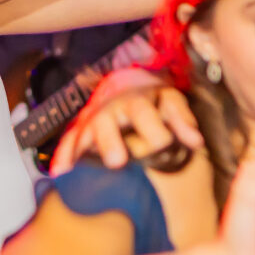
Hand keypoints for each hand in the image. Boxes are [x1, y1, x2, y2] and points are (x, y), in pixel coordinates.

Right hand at [51, 69, 201, 173]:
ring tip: (75, 170)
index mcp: (137, 102)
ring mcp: (92, 120)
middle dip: (109, 141)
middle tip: (116, 161)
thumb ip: (182, 121)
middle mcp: (111, 110)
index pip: (144, 113)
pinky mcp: (79, 129)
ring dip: (80, 150)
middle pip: (107, 123)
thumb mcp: (170, 102)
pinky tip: (59, 172)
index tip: (165, 144)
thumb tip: (195, 141)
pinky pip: (68, 141)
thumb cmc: (152, 100)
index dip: (154, 129)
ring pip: (83, 132)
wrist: (124, 82)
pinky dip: (63, 155)